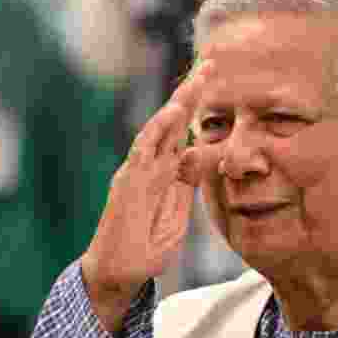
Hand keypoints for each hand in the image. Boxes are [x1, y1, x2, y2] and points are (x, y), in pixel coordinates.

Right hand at [80, 63, 215, 332]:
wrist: (119, 273)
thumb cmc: (146, 246)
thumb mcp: (178, 214)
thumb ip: (187, 185)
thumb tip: (198, 153)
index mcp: (167, 172)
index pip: (185, 132)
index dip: (200, 108)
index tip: (218, 83)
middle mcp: (151, 165)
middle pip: (174, 122)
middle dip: (191, 93)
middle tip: (211, 63)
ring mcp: (138, 171)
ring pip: (159, 129)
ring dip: (178, 104)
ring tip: (198, 80)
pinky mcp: (128, 183)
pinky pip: (143, 152)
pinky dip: (157, 131)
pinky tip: (172, 115)